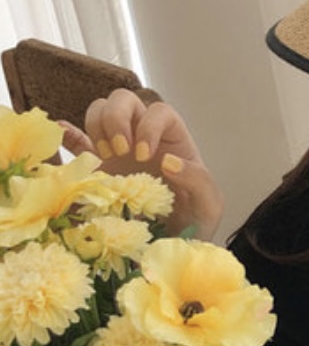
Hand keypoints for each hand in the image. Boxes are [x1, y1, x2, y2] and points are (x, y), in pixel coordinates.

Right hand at [60, 89, 224, 240]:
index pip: (158, 111)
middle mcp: (143, 136)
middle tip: (119, 152)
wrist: (170, 246)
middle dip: (116, 119)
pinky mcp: (97, 166)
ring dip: (96, 127)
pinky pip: (76, 140)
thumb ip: (198, 180)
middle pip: (122, 99)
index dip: (148, 126)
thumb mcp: (209, 204)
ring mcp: (117, 149)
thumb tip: (167, 160)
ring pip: (98, 110)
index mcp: (173, 139)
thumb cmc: (194, 221)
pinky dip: (67, 134)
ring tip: (104, 158)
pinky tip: (62, 134)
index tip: (143, 156)